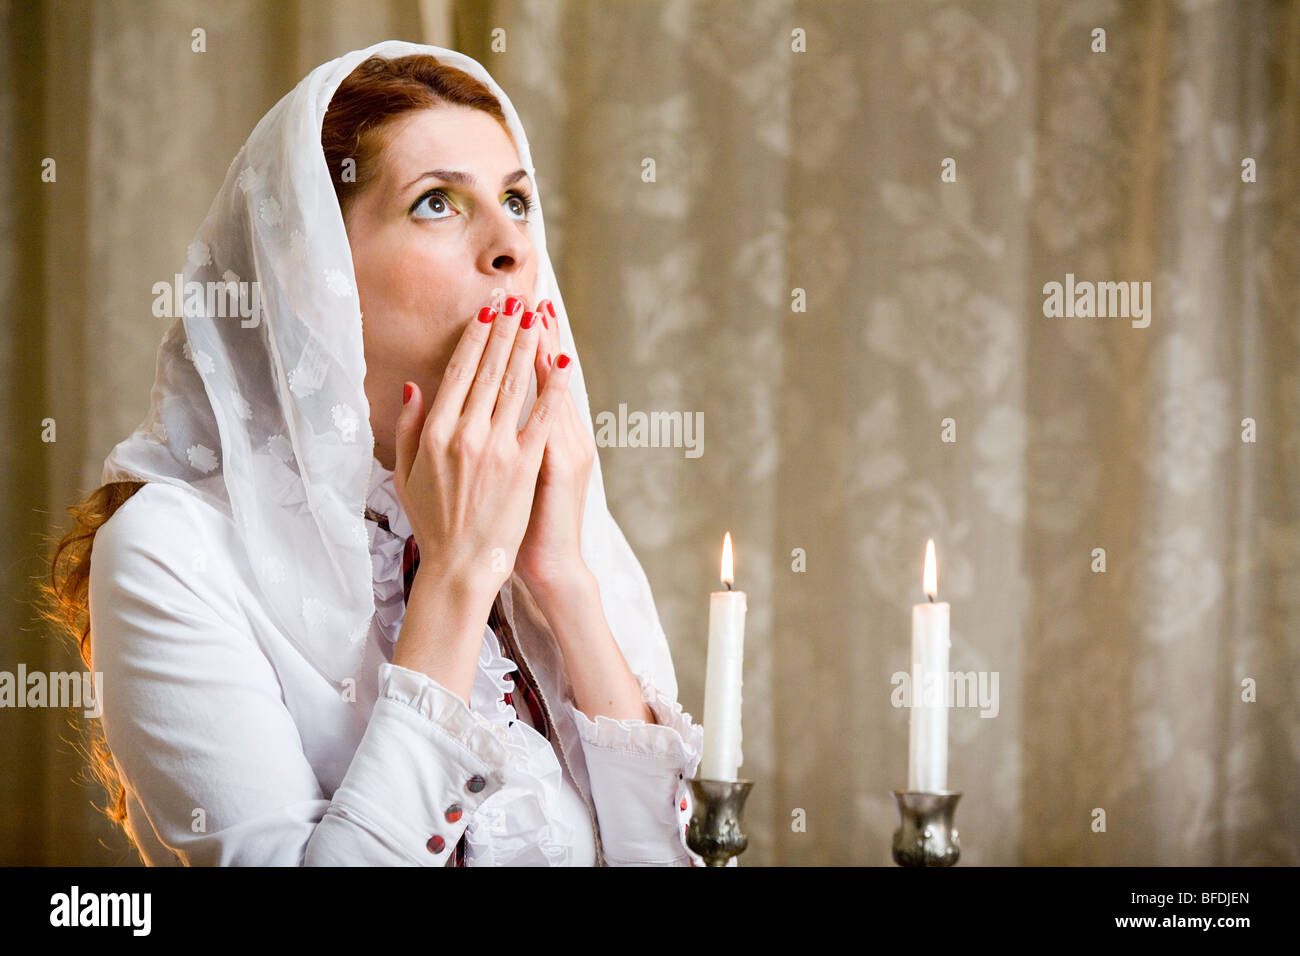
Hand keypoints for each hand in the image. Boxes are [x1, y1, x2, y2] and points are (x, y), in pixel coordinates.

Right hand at [392, 296, 572, 605]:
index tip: (487, 310)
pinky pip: (542, 418)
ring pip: (515, 384)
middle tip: (517, 298)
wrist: (461, 566)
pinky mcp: (524, 465)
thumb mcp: (404, 474)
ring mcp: (496, 448)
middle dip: (505, 328)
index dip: (475, 336)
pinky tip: (562, 361)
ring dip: (528, 345)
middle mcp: (464, 433)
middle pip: (489, 368)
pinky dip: (553, 387)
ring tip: (537, 315)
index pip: (458, 371)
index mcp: (434, 432)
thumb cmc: (433, 522)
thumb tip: (412, 387)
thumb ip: (406, 428)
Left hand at [513, 298, 596, 599]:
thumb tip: (485, 409)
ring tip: (537, 315)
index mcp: (543, 437)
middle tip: (529, 295)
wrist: (547, 564)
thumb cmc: (522, 525)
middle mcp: (561, 435)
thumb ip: (507, 439)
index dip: (523, 346)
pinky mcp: (560, 465)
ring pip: (552, 389)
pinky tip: (548, 363)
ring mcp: (564, 448)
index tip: (513, 310)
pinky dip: (552, 391)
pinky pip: (553, 420)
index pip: (530, 381)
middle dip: (534, 335)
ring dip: (544, 351)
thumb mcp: (518, 476)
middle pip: (545, 376)